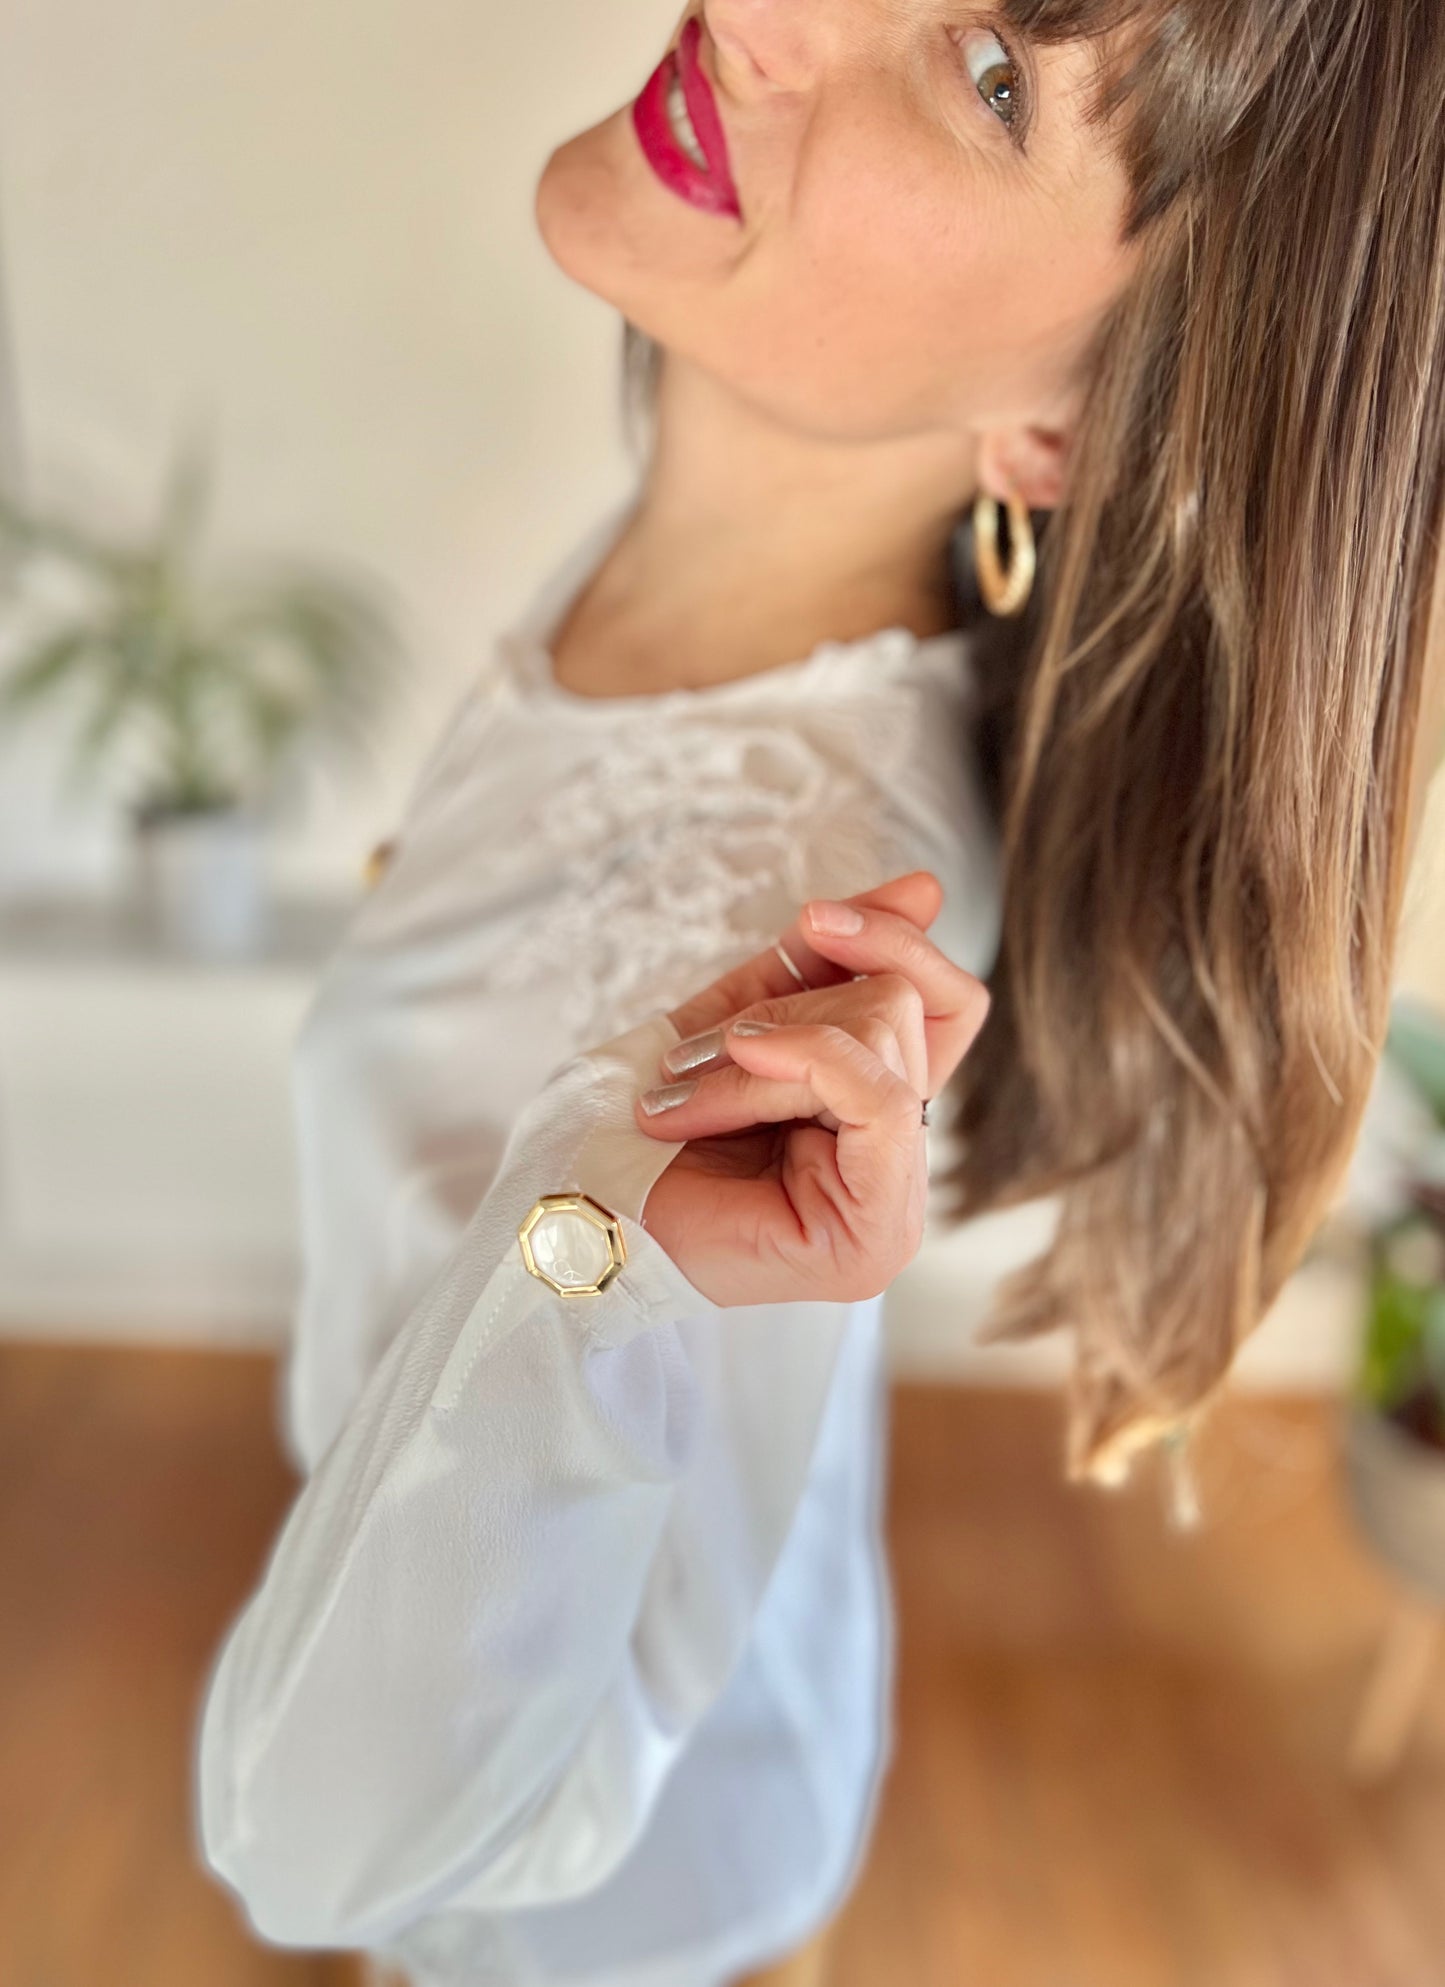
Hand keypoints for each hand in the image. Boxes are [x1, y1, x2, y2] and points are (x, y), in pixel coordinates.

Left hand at [631, 871, 990, 1306]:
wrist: (582, 1215)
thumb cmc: (648, 1133)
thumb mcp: (741, 1022)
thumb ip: (821, 964)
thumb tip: (926, 889)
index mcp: (878, 1117)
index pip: (949, 1005)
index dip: (894, 942)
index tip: (817, 916)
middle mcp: (903, 1164)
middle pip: (903, 1008)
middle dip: (790, 1005)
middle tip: (693, 1054)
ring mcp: (899, 1206)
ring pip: (880, 1039)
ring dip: (757, 1046)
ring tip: (681, 1092)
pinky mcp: (878, 1232)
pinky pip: (879, 1099)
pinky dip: (801, 1059)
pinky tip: (736, 1063)